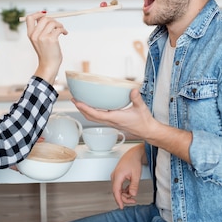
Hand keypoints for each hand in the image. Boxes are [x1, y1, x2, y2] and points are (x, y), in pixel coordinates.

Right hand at [25, 12, 67, 83]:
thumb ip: (40, 30)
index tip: (45, 14)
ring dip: (59, 24)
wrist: (48, 65)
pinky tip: (65, 33)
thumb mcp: (39, 40)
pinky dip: (64, 30)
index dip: (37, 14)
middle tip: (57, 25)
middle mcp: (35, 35)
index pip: (29, 18)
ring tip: (62, 30)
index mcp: (30, 34)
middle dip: (53, 20)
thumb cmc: (46, 53)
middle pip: (44, 18)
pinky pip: (59, 29)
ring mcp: (43, 37)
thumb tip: (45, 16)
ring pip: (52, 22)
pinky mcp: (51, 40)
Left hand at [75, 89, 192, 162]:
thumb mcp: (141, 108)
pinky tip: (91, 106)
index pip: (96, 114)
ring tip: (79, 102)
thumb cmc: (144, 121)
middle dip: (81, 109)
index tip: (77, 102)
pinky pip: (99, 118)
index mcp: (115, 118)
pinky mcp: (113, 122)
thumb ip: (137, 98)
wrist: (147, 131)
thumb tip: (133, 89)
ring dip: (85, 111)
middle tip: (73, 99)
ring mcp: (111, 122)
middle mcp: (111, 121)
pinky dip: (92, 112)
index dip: (85, 108)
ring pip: (94, 118)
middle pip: (91, 117)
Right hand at [111, 144, 144, 208]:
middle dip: (124, 198)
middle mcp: (114, 176)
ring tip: (133, 196)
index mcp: (118, 176)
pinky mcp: (118, 177)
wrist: (133, 154)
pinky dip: (124, 190)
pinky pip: (119, 186)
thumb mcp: (136, 175)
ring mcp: (115, 176)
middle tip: (133, 201)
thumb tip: (133, 194)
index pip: (116, 191)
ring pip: (118, 190)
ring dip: (125, 194)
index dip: (119, 200)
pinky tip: (130, 191)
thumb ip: (134, 186)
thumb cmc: (133, 161)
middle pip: (117, 192)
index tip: (121, 206)